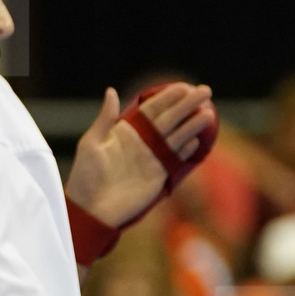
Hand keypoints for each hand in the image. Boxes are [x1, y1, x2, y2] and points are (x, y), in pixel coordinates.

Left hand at [67, 83, 215, 231]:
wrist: (92, 209)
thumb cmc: (86, 175)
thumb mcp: (91, 143)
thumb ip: (105, 119)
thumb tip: (111, 91)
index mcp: (126, 130)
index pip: (152, 109)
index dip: (167, 97)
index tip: (183, 86)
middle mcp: (143, 141)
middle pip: (169, 119)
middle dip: (187, 105)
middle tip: (205, 92)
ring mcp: (152, 158)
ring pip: (177, 137)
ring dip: (192, 126)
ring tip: (208, 115)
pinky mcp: (159, 176)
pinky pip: (175, 160)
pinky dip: (186, 151)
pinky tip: (196, 141)